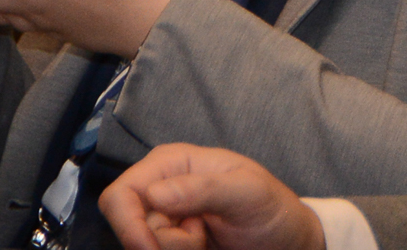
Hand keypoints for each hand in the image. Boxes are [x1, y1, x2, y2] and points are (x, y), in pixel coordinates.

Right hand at [102, 144, 325, 249]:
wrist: (286, 242)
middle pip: (128, 228)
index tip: (151, 248)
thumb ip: (204, 188)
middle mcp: (160, 189)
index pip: (120, 194)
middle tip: (200, 236)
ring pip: (143, 248)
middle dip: (161, 242)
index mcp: (171, 163)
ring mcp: (164, 219)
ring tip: (207, 237)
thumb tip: (155, 193)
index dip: (128, 225)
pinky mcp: (170, 243)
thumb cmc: (271, 209)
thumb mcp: (248, 192)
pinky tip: (202, 247)